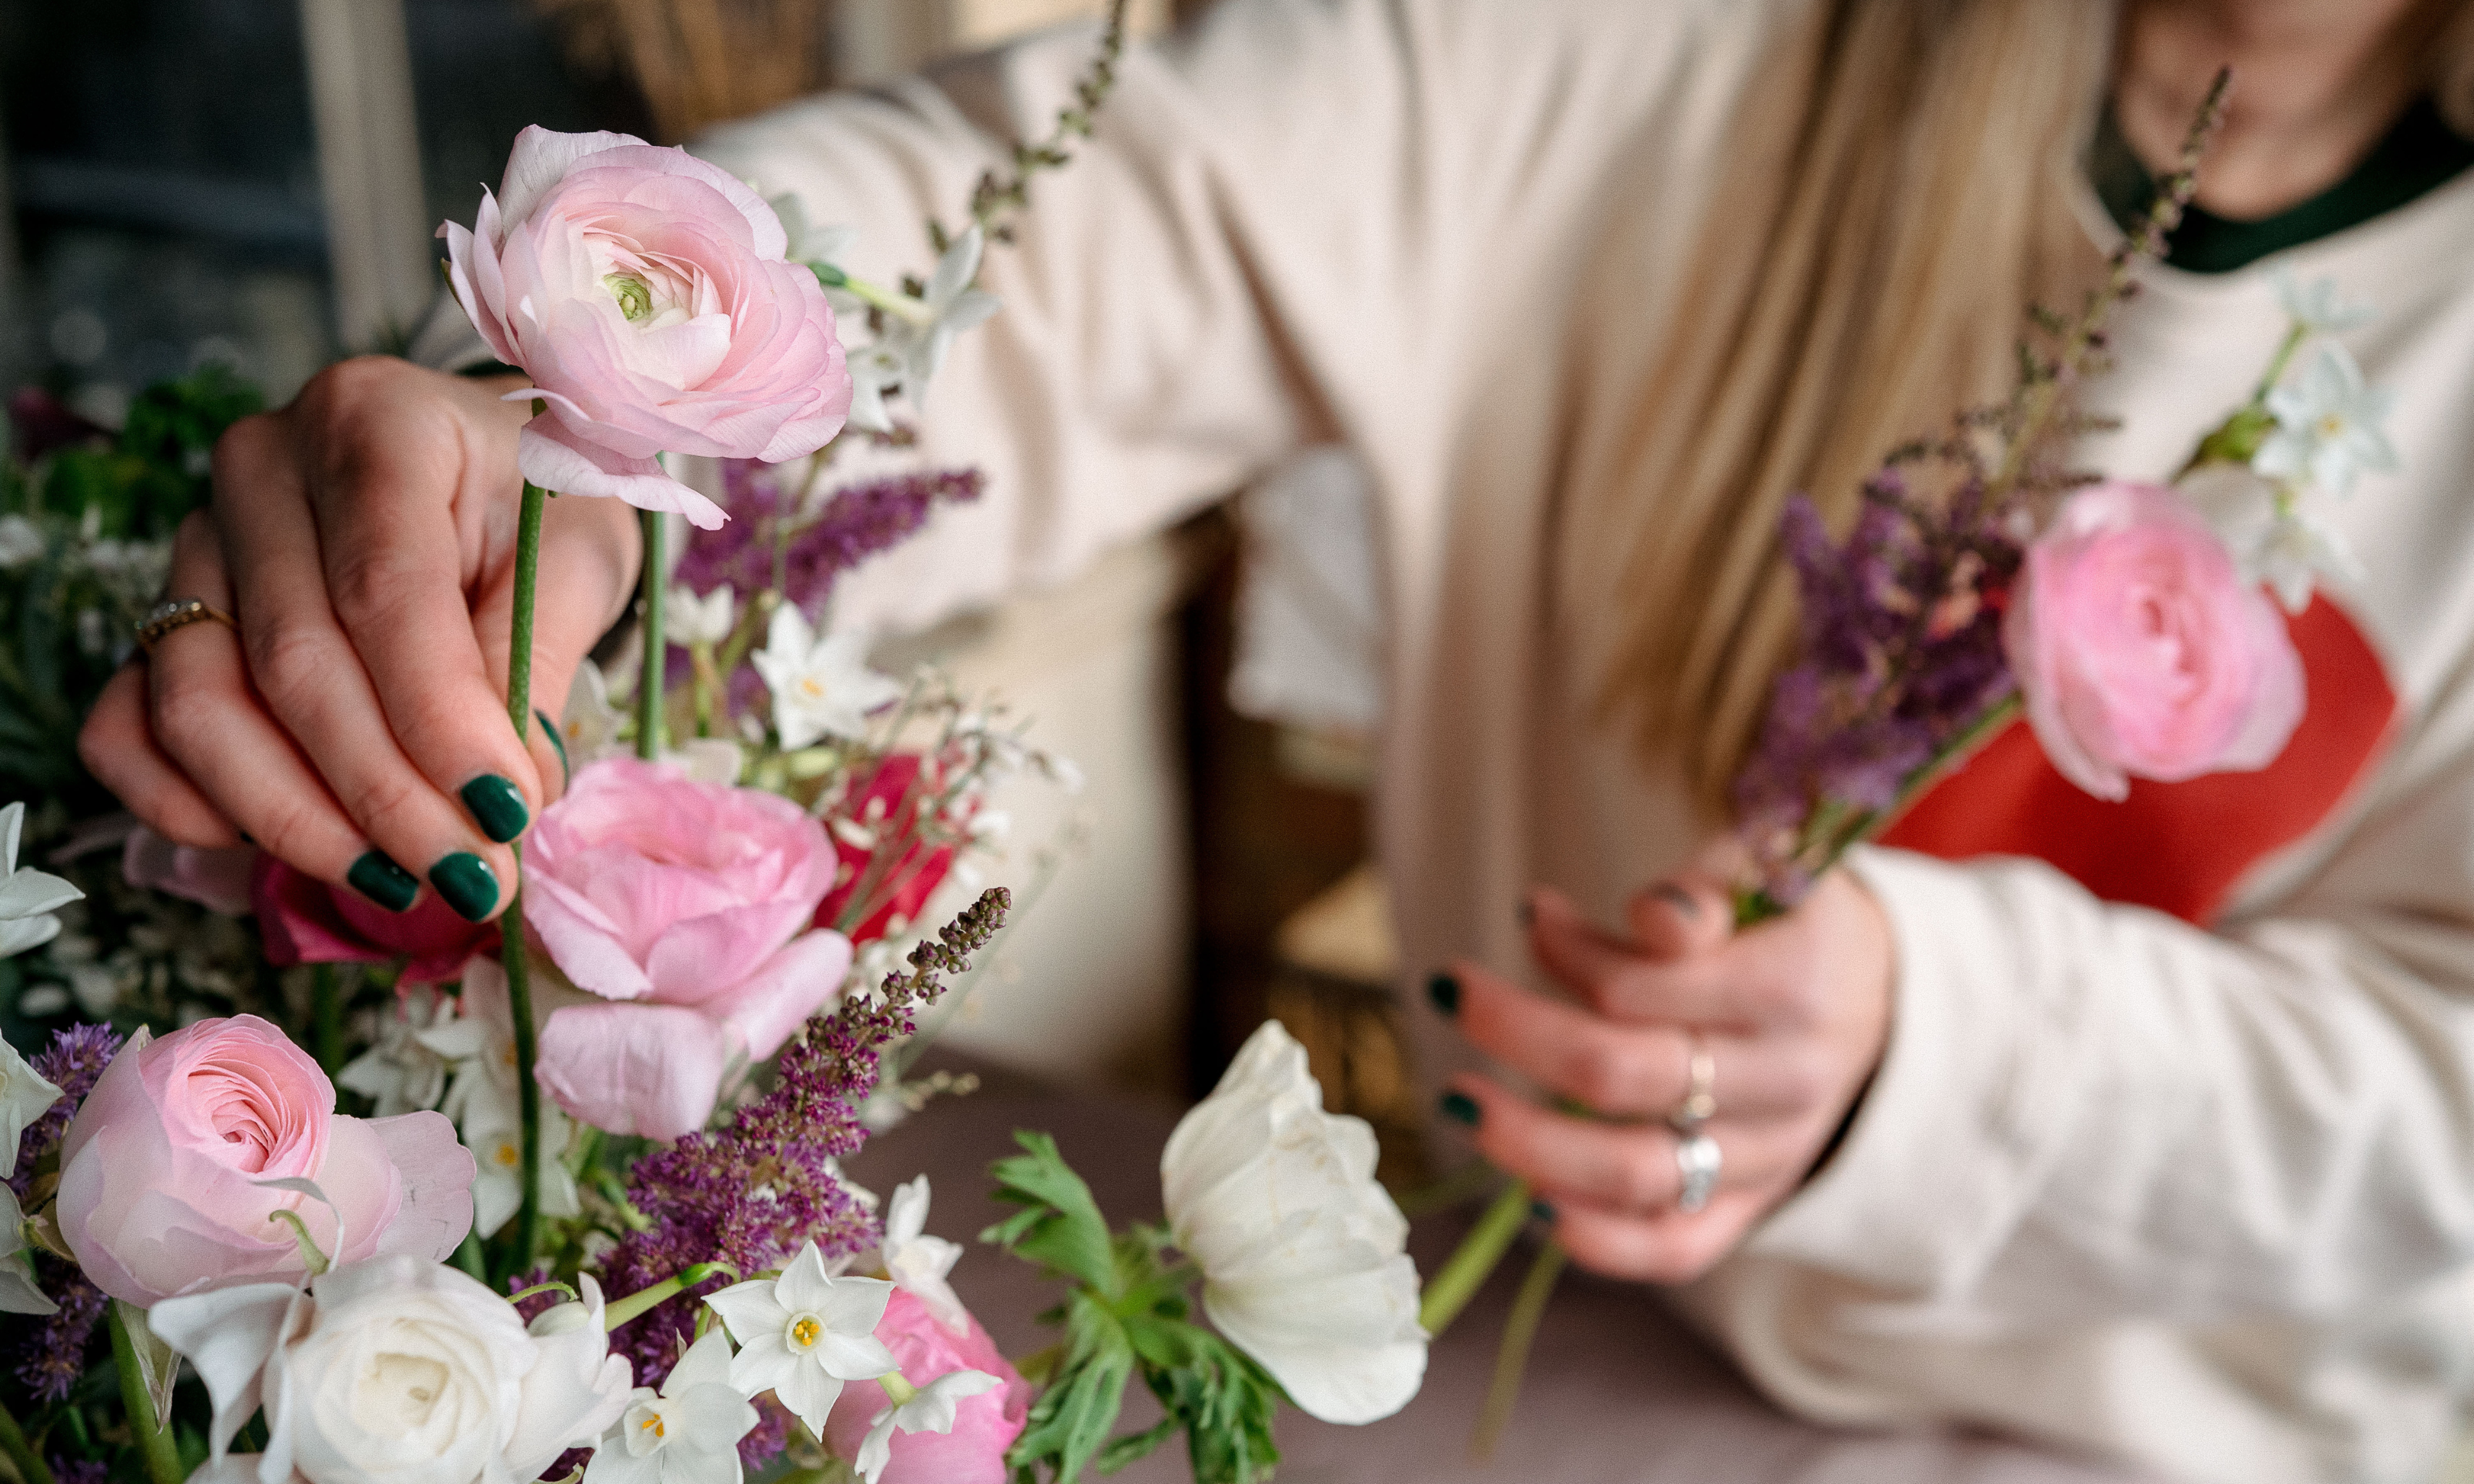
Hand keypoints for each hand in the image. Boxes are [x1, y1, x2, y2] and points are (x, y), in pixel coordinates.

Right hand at [78, 357, 640, 921]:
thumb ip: (534, 668)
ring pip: (199, 706)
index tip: (502, 813)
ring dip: (297, 820)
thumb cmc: (539, 506)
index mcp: (375, 420)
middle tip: (472, 875)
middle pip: (293, 662)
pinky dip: (195, 806)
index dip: (438, 720)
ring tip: (402, 880)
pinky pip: (130, 728)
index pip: (386, 592)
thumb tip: (498, 806)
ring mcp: (196, 542)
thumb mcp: (574, 561)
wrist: (491, 471)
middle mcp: (262, 468)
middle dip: (386, 795)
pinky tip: (290, 847)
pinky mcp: (165, 615)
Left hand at [1436, 871, 1892, 1282]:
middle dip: (1515, 1032)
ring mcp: (1769, 1154)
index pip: (1643, 984)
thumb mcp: (1761, 874)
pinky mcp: (1752, 1205)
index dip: (1568, 949)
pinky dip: (1595, 1239)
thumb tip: (1616, 918)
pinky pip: (1672, 1247)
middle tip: (1447, 991)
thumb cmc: (1789, 924)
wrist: (1884, 1003)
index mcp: (1793, 984)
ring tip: (1457, 1101)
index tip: (1531, 912)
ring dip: (1528, 1141)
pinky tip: (1528, 1204)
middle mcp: (1786, 1080)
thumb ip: (1694, 894)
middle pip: (1622, 1075)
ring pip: (1634, 1171)